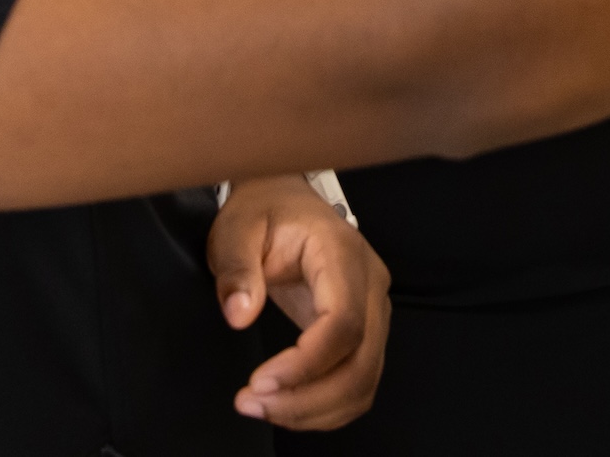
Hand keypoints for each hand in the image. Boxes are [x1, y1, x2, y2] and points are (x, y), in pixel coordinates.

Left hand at [206, 175, 390, 429]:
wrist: (284, 199)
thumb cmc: (264, 210)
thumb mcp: (237, 229)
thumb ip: (237, 268)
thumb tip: (240, 315)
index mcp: (342, 253)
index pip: (343, 322)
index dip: (307, 363)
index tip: (261, 382)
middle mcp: (370, 283)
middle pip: (361, 362)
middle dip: (308, 398)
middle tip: (253, 404)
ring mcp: (373, 308)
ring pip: (364, 379)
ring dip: (317, 408)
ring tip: (263, 408)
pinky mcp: (364, 329)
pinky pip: (359, 380)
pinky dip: (328, 406)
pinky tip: (289, 406)